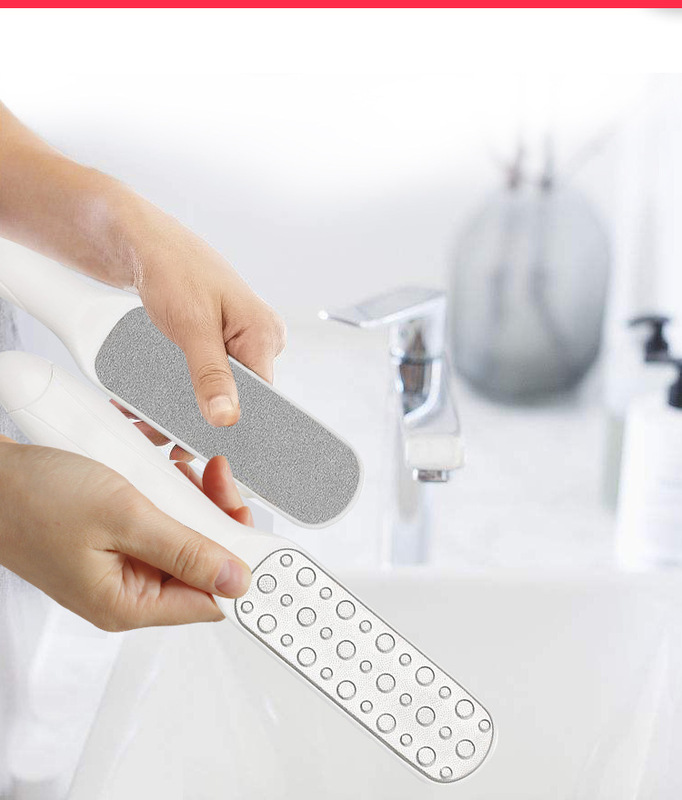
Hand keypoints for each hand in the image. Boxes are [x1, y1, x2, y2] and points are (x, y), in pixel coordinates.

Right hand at [0, 437, 252, 630]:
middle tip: (219, 480)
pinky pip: (161, 522)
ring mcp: (121, 564)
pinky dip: (170, 494)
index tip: (264, 536)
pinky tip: (165, 471)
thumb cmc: (36, 498)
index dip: (243, 568)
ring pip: (185, 537)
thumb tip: (236, 578)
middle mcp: (128, 591)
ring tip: (188, 469)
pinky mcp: (115, 539)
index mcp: (129, 604)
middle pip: (202, 564)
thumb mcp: (123, 517)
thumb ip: (184, 549)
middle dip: (218, 519)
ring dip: (194, 501)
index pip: (210, 600)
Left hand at [125, 197, 286, 426]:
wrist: (144, 244)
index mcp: (264, 334)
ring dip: (180, 412)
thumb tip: (227, 417)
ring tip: (144, 420)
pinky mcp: (218, 345)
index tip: (201, 447)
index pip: (262, 399)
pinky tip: (150, 404)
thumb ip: (210, 373)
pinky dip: (177, 395)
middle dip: (196, 421)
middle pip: (237, 400)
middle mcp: (258, 341)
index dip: (233, 427)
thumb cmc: (173, 267)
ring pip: (217, 394)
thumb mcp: (191, 324)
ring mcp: (238, 344)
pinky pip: (205, 380)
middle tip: (160, 434)